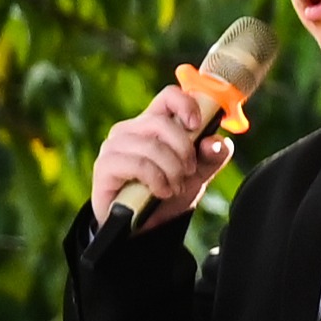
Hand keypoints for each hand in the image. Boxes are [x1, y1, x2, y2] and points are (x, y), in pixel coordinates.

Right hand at [89, 74, 236, 230]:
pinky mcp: (104, 166)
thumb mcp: (198, 173)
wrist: (144, 223)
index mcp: (154, 123)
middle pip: (162, 122)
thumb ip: (212, 156)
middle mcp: (131, 129)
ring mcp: (114, 146)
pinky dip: (157, 181)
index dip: (186, 104)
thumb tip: (216, 142)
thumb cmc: (169, 190)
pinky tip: (161, 192)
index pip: (168, 96)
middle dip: (184, 150)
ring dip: (172, 170)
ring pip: (152, 146)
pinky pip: (137, 165)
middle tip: (189, 171)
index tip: (197, 125)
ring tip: (175, 187)